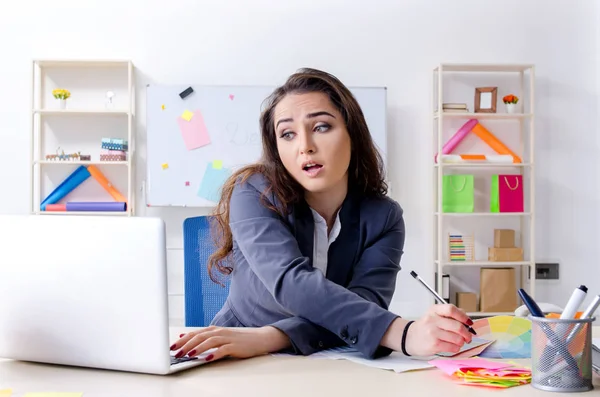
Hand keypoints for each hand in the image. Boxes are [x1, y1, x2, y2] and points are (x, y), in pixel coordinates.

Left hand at [170, 326, 290, 361]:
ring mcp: (228, 338)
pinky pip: (224, 349)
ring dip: (198, 348)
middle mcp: (220, 332)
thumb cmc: (239, 339)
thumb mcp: (220, 336)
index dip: (183, 340)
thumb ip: (203, 337)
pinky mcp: (236, 346)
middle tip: (176, 352)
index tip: (172, 347)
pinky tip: (208, 358)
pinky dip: (215, 353)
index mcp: (214, 330)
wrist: (260, 338)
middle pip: (200, 336)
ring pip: (210, 341)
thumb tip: (184, 337)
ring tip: (189, 354)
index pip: (195, 333)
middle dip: (186, 344)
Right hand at [405, 304, 472, 355]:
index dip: (463, 316)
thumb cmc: (424, 327)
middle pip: (458, 326)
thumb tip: (466, 319)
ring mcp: (433, 333)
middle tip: (468, 337)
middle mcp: (432, 320)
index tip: (469, 322)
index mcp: (434, 310)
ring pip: (457, 339)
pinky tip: (452, 346)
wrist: (409, 337)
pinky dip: (456, 348)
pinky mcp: (434, 345)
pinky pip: (453, 347)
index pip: (451, 309)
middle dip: (467, 334)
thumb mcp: (434, 315)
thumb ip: (450, 314)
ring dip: (462, 342)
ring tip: (458, 342)